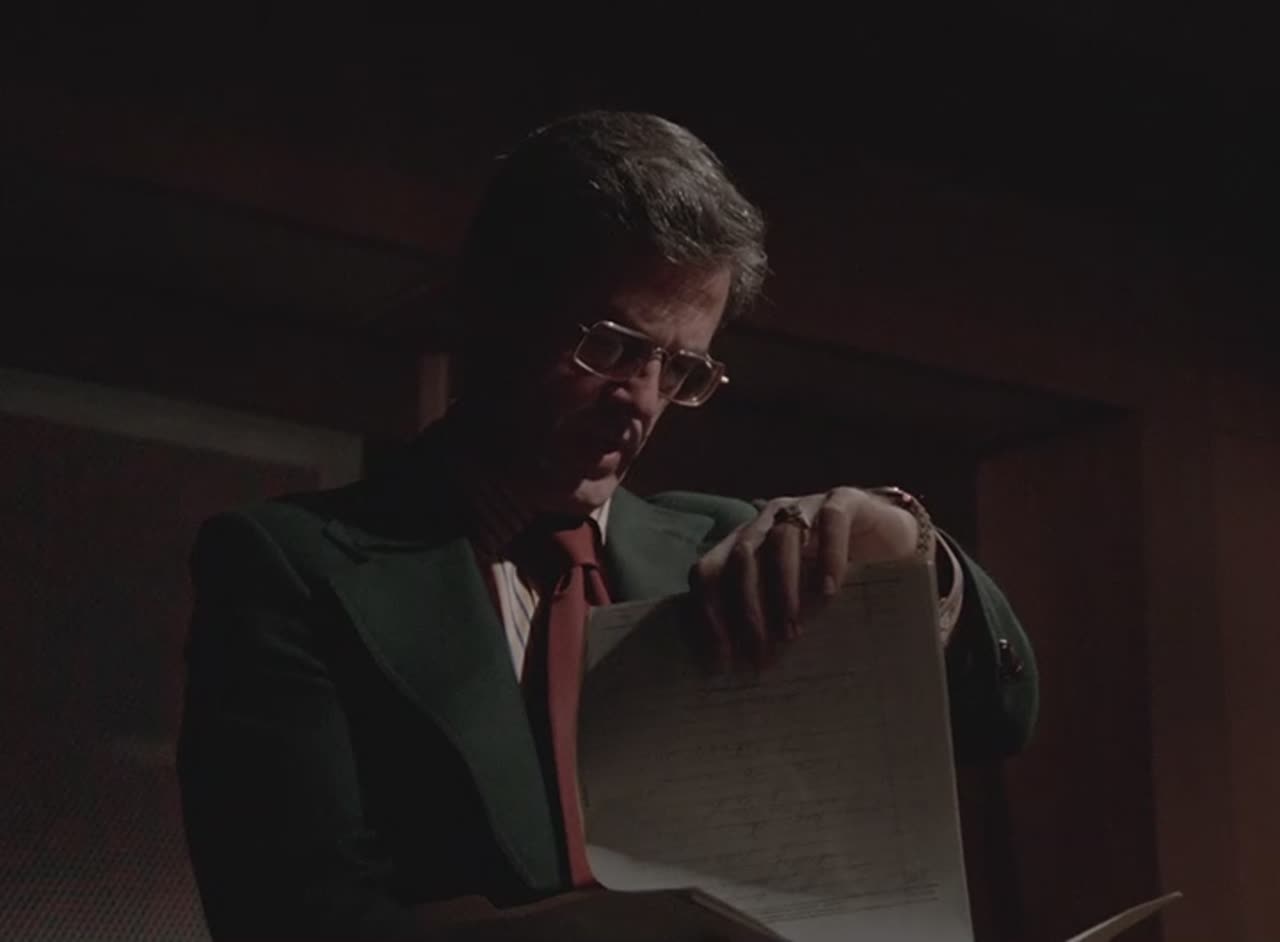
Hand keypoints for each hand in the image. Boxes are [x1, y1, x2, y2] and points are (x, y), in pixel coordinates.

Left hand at [689, 487, 921, 669]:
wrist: (892, 541)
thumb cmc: (836, 578)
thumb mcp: (797, 600)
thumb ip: (771, 620)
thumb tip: (747, 673)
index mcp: (745, 544)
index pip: (708, 573)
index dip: (709, 615)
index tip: (722, 660)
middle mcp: (767, 521)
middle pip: (740, 560)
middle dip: (746, 611)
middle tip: (760, 654)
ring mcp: (804, 506)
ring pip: (781, 541)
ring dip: (782, 590)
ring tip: (792, 633)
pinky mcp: (843, 500)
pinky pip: (830, 523)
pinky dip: (828, 557)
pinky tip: (829, 592)